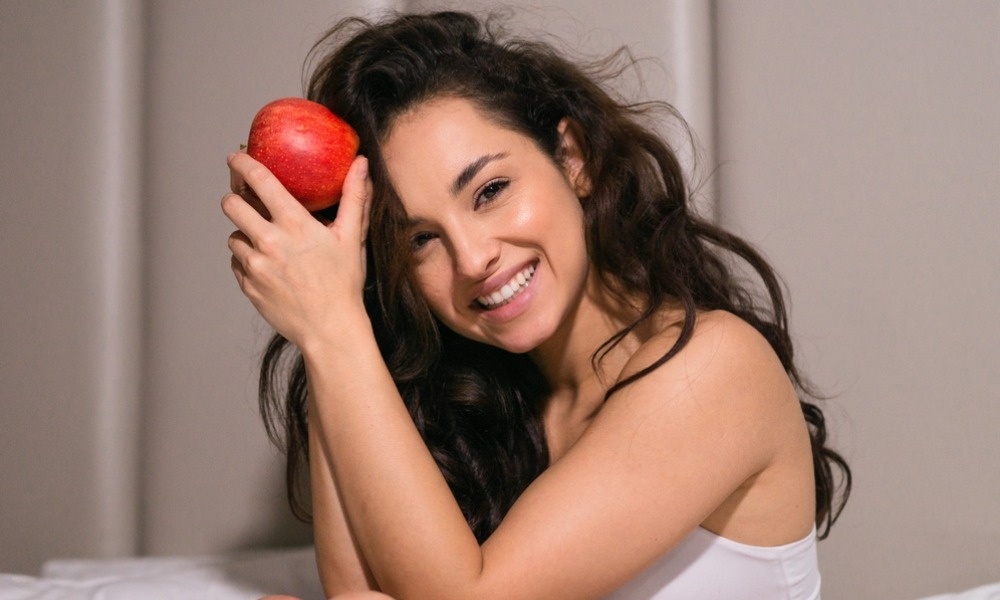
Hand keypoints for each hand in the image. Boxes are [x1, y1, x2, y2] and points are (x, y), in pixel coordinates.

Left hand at [222, 152, 371, 350]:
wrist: (330, 329)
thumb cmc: (344, 283)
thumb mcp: (352, 237)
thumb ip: (354, 196)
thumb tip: (360, 163)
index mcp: (294, 224)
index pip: (258, 180)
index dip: (242, 163)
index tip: (235, 157)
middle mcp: (269, 241)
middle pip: (231, 205)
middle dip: (234, 198)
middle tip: (243, 199)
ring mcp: (255, 266)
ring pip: (233, 237)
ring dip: (244, 234)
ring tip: (267, 242)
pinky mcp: (248, 286)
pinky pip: (237, 264)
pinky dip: (247, 260)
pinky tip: (269, 267)